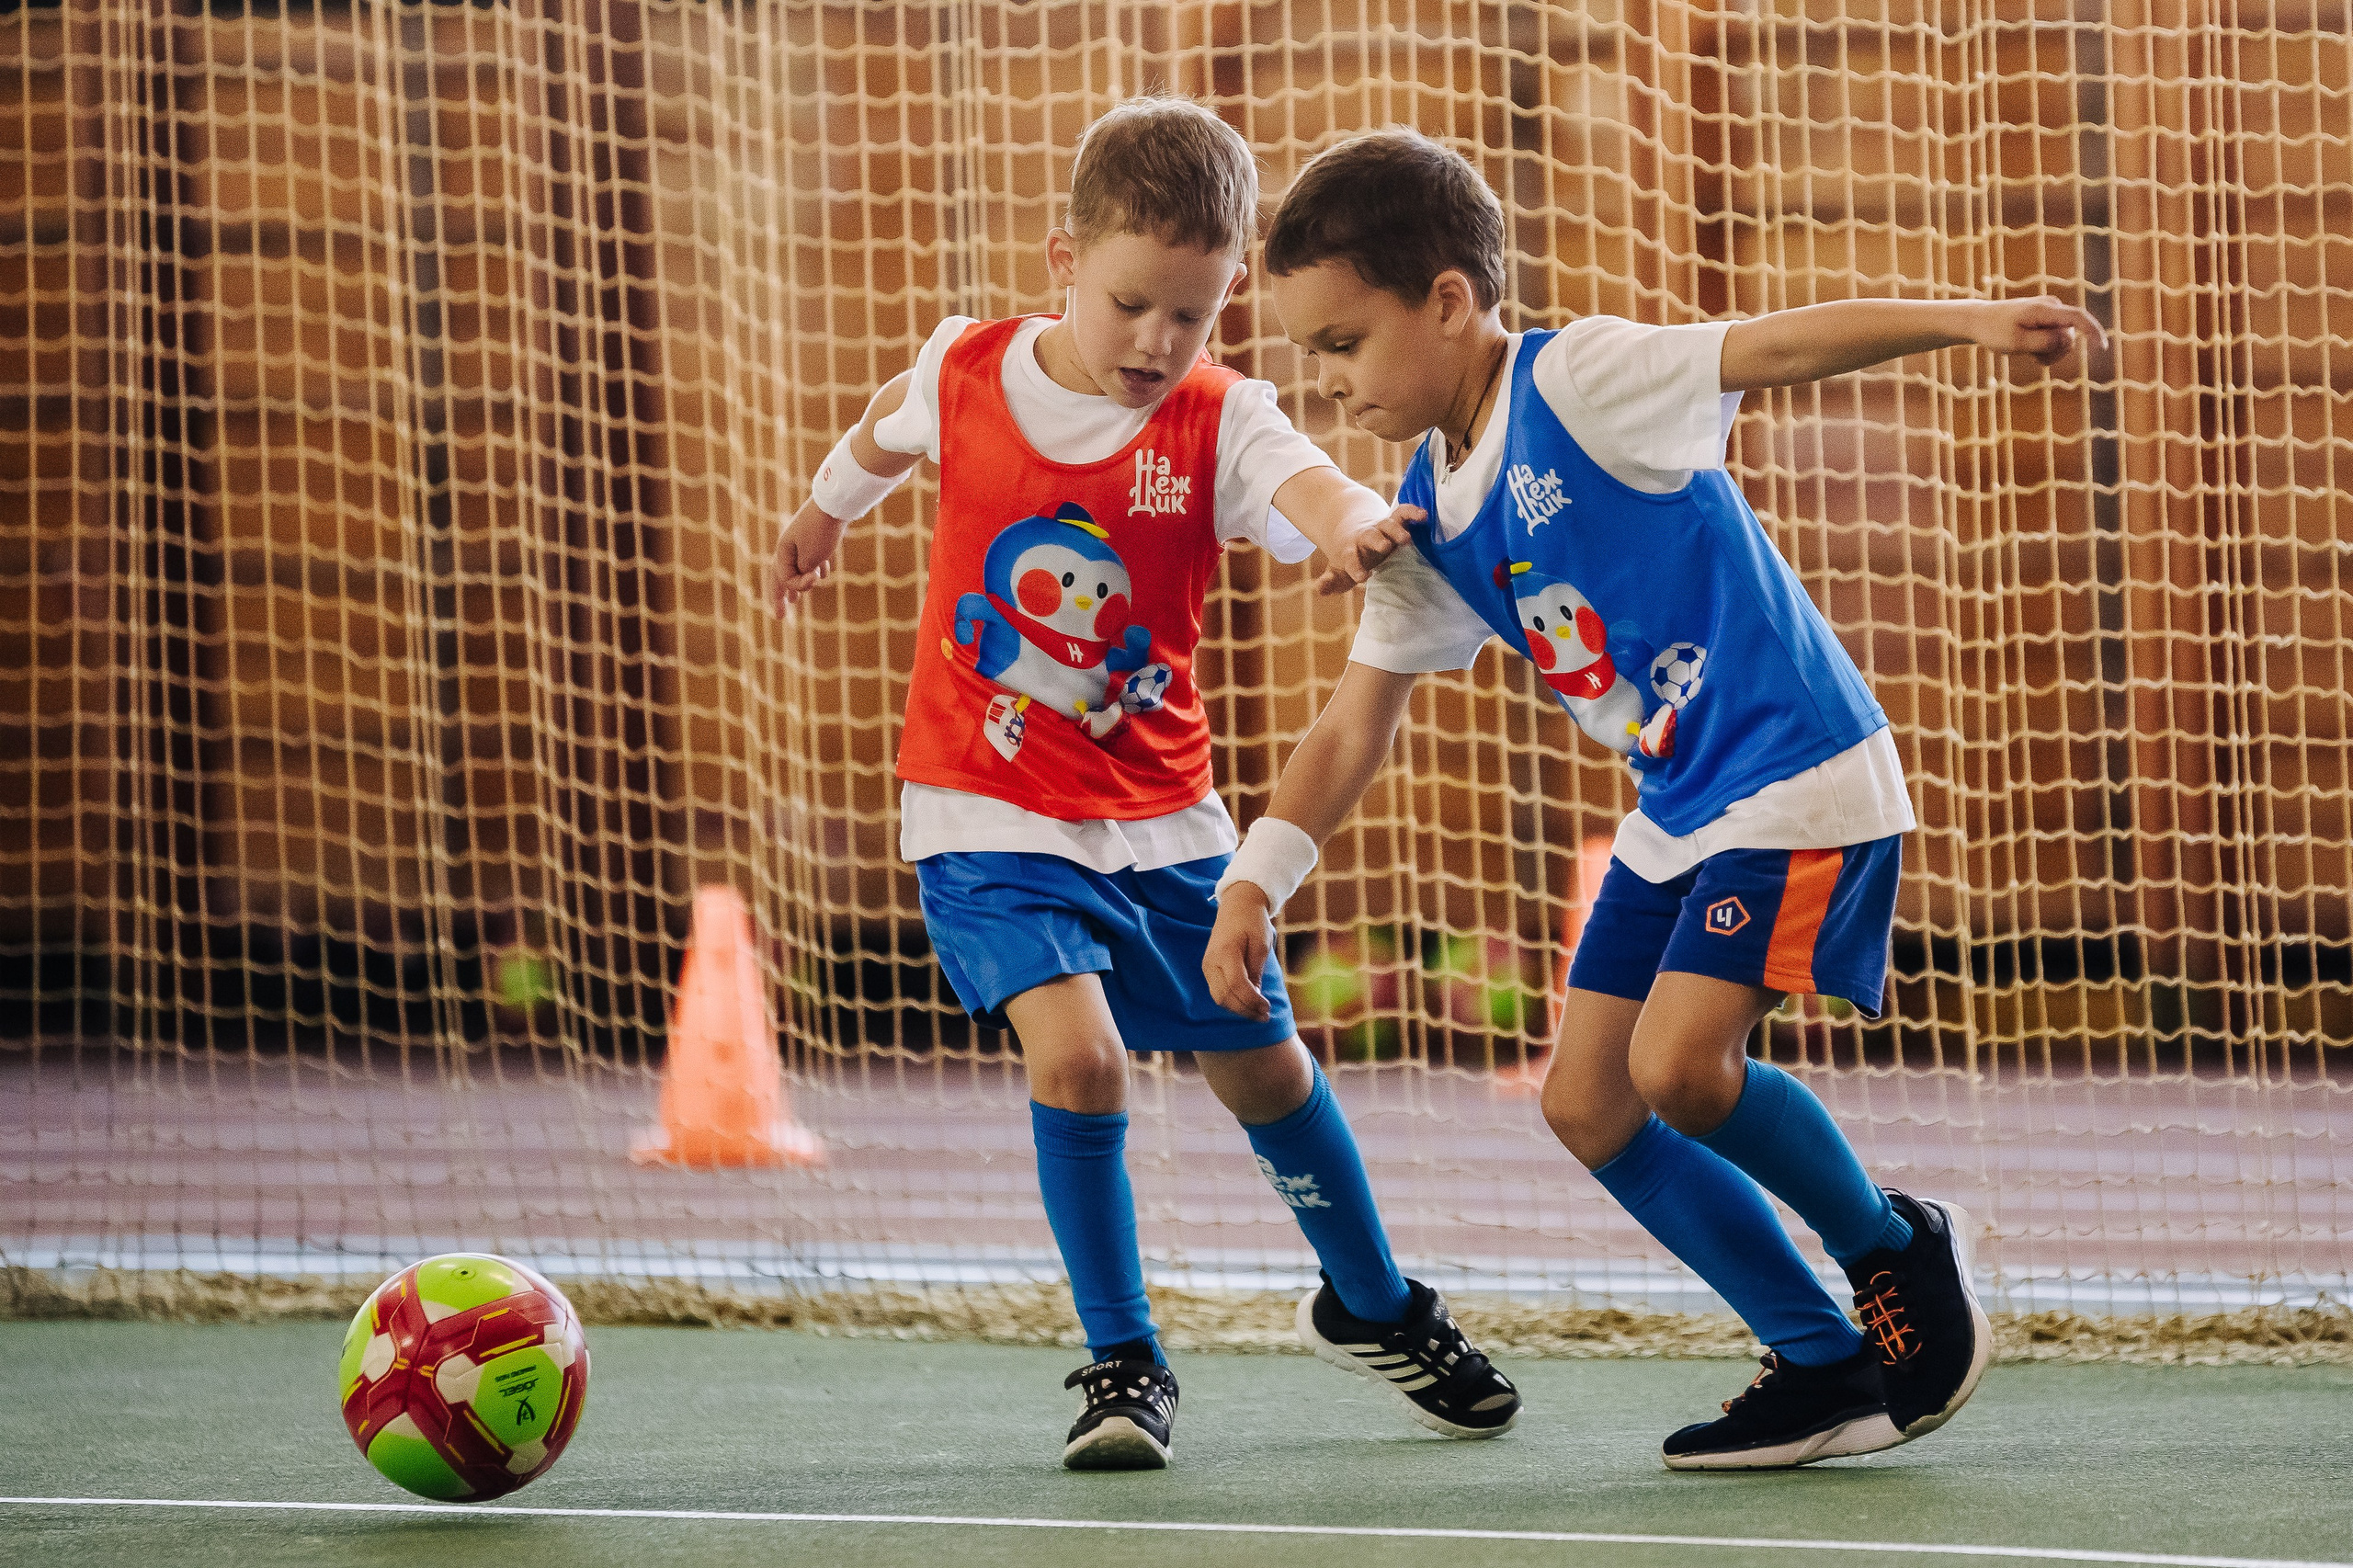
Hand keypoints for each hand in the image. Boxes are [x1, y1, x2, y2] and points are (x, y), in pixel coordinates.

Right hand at [767, 499, 847, 614]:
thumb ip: (802, 574)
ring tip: (794, 599)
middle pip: (780, 576)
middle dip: (780, 597)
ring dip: (796, 584)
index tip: (809, 586)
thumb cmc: (821, 532)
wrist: (836, 503)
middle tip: (779, 617)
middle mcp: (788, 546)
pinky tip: (822, 573)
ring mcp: (801, 540)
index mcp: (783, 551)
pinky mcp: (816, 536)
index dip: (793, 589)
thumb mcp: (810, 559)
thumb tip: (803, 578)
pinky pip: (811, 556)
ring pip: (796, 567)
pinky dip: (814, 568)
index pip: (783, 579)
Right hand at [1203, 881, 1275, 1020]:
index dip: (1252, 1001)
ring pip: (1219, 998)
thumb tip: (1255, 996)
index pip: (1236, 986)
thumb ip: (1256, 971)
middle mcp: (1211, 961)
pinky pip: (1218, 991)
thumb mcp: (1261, 945)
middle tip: (1264, 1016)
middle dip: (1245, 1010)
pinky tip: (1247, 1003)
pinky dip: (1232, 1001)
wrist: (1237, 905)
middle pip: (1224, 996)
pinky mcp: (1208, 969)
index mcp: (1225, 952)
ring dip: (1238, 1009)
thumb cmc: (1252, 922)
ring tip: (1257, 1013)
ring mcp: (1207, 966)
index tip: (1267, 1008)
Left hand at [1315, 503, 1423, 595]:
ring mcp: (1381, 527)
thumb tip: (1320, 590)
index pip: (1351, 559)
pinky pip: (1403, 513)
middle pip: (1371, 537)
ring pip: (1388, 525)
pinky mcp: (1394, 520)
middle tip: (1385, 547)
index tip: (1362, 576)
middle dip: (1377, 541)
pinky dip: (1412, 512)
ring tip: (1407, 539)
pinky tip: (1424, 515)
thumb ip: (1331, 581)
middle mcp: (1366, 537)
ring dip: (1397, 530)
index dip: (1355, 567)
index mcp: (1351, 550)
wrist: (1353, 525)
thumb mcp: (1338, 570)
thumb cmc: (1350, 555)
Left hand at [1969, 295, 2106, 368]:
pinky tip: (2031, 350)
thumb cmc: (1994, 331)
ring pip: (2064, 340)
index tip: (2102, 348)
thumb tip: (2069, 339)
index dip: (2093, 332)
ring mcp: (2050, 312)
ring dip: (2050, 352)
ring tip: (2029, 353)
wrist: (1978, 320)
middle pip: (2069, 336)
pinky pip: (2056, 338)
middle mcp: (2052, 306)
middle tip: (2034, 358)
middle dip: (2056, 352)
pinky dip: (2046, 349)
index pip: (2077, 318)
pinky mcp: (2047, 319)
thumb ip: (2044, 342)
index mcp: (2045, 309)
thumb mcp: (2017, 342)